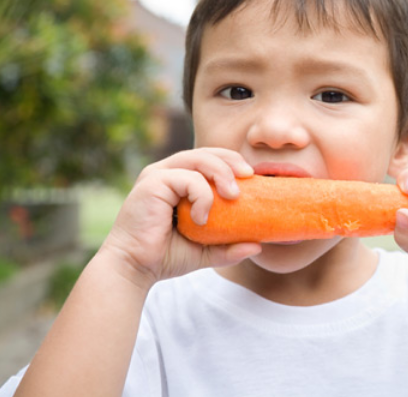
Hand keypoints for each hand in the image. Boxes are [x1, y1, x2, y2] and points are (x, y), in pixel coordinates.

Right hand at [103, 148, 261, 287]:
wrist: (134, 269)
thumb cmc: (165, 257)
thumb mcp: (205, 250)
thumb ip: (229, 247)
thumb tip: (258, 245)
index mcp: (178, 180)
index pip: (209, 159)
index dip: (232, 163)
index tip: (253, 177)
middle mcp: (167, 172)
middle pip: (206, 152)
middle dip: (231, 161)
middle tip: (250, 177)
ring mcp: (157, 175)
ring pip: (198, 159)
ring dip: (222, 173)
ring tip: (233, 195)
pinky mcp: (152, 183)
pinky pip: (187, 178)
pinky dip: (202, 196)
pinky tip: (202, 219)